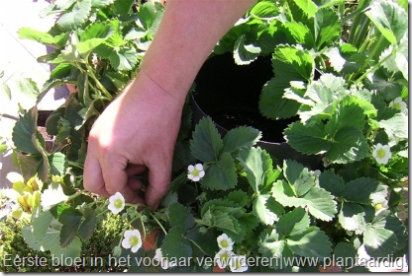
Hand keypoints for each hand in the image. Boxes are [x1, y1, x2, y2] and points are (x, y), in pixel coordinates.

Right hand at [83, 73, 183, 209]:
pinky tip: (134, 155)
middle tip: (136, 188)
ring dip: (114, 176)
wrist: (158, 87)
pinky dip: (113, 162)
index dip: (131, 199)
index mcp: (109, 154)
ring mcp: (93, 135)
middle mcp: (94, 145)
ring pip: (94, 170)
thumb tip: (152, 204)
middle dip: (114, 192)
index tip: (145, 201)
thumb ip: (158, 186)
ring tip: (138, 168)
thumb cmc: (162, 121)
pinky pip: (98, 154)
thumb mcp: (162, 158)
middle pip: (93, 184)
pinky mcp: (97, 127)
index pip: (114, 189)